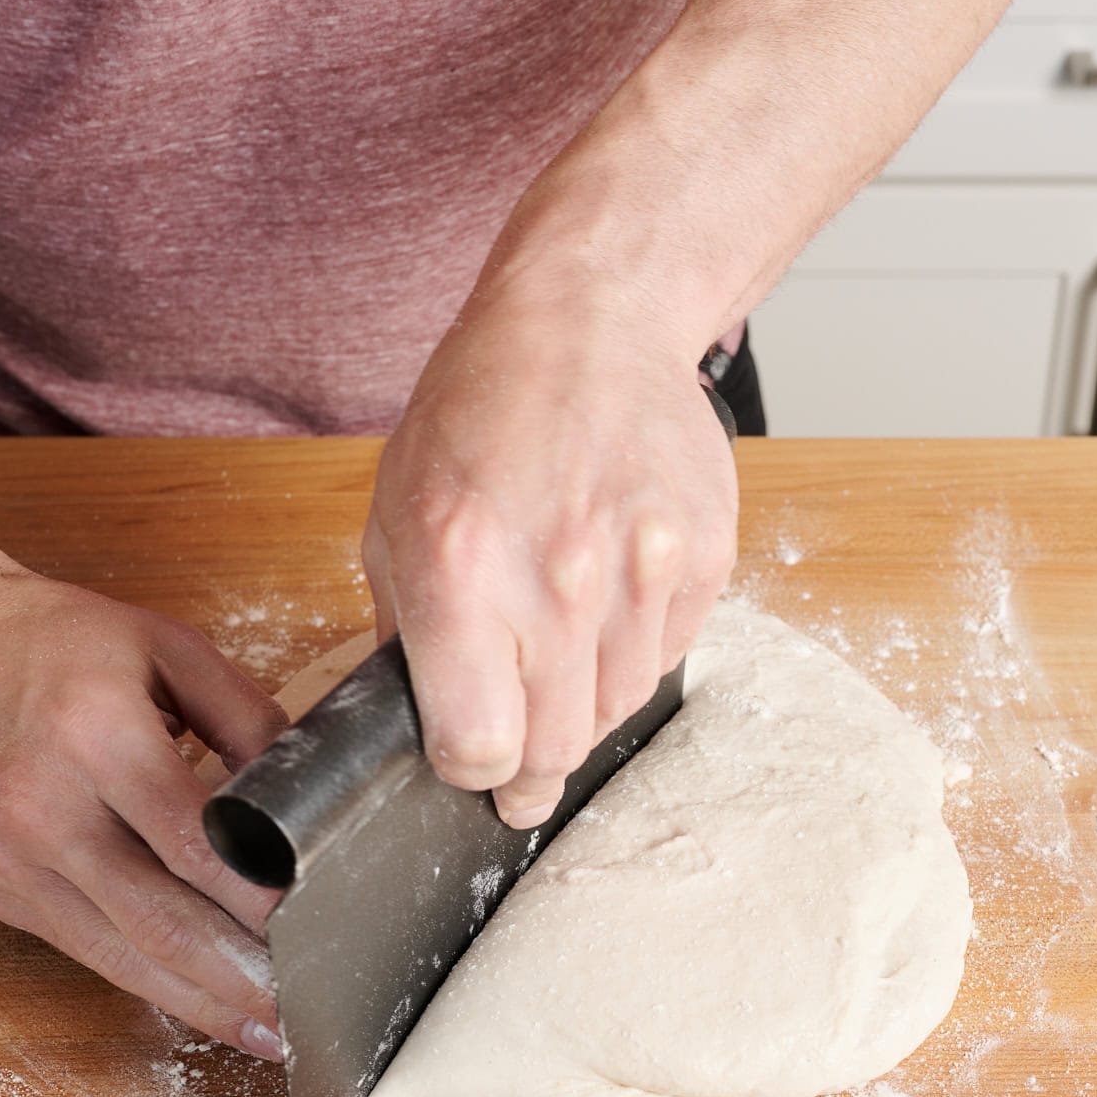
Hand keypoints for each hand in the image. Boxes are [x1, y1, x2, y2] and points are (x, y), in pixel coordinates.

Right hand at [0, 538, 289, 1055]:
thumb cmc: (56, 640)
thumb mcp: (165, 648)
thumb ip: (246, 715)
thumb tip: (306, 794)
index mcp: (99, 739)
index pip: (198, 849)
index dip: (262, 903)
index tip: (318, 932)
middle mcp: (46, 808)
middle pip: (161, 924)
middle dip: (241, 981)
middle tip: (305, 1012)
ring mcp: (9, 856)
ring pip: (120, 956)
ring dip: (198, 1002)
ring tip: (263, 1029)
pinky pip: (81, 948)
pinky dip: (144, 980)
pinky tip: (194, 997)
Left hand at [363, 271, 736, 826]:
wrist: (588, 324)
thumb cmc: (480, 413)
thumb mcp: (396, 514)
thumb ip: (408, 628)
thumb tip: (426, 721)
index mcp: (462, 572)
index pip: (479, 747)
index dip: (471, 769)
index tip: (471, 761)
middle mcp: (558, 580)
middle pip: (557, 749)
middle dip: (531, 771)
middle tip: (520, 771)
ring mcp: (642, 570)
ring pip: (618, 710)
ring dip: (584, 710)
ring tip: (560, 662)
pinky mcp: (701, 557)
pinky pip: (669, 655)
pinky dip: (634, 653)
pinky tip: (607, 603)